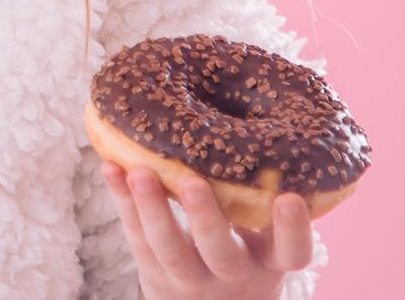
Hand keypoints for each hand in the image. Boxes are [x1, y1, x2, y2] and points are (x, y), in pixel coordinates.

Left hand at [102, 162, 312, 299]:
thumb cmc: (246, 252)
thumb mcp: (265, 240)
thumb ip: (261, 200)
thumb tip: (260, 128)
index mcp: (269, 262)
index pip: (292, 253)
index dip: (293, 230)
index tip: (289, 198)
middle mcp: (233, 273)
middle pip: (220, 253)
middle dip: (206, 219)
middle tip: (193, 183)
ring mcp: (191, 277)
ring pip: (170, 249)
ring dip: (152, 209)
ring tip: (139, 172)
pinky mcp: (155, 271)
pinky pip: (137, 238)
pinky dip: (123, 202)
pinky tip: (111, 168)